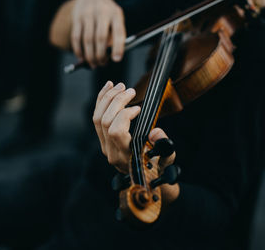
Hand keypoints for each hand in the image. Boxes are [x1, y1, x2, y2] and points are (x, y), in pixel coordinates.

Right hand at [71, 0, 125, 68]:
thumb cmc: (108, 16)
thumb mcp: (116, 21)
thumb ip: (113, 37)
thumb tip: (105, 57)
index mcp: (116, 14)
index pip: (118, 32)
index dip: (118, 47)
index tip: (116, 60)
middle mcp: (102, 12)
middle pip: (101, 38)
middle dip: (101, 55)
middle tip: (102, 64)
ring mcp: (88, 14)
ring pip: (88, 40)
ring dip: (90, 56)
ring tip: (93, 64)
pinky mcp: (77, 18)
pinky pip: (76, 37)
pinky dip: (78, 50)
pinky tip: (82, 58)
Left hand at [93, 81, 178, 203]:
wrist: (147, 179)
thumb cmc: (158, 167)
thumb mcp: (167, 159)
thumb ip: (163, 146)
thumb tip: (155, 132)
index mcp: (126, 156)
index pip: (116, 132)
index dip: (125, 115)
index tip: (139, 108)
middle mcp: (111, 152)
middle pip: (105, 121)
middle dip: (116, 101)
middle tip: (130, 90)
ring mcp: (105, 145)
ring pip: (97, 118)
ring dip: (107, 98)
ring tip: (120, 86)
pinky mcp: (103, 139)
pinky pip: (96, 118)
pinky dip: (101, 101)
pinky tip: (109, 88)